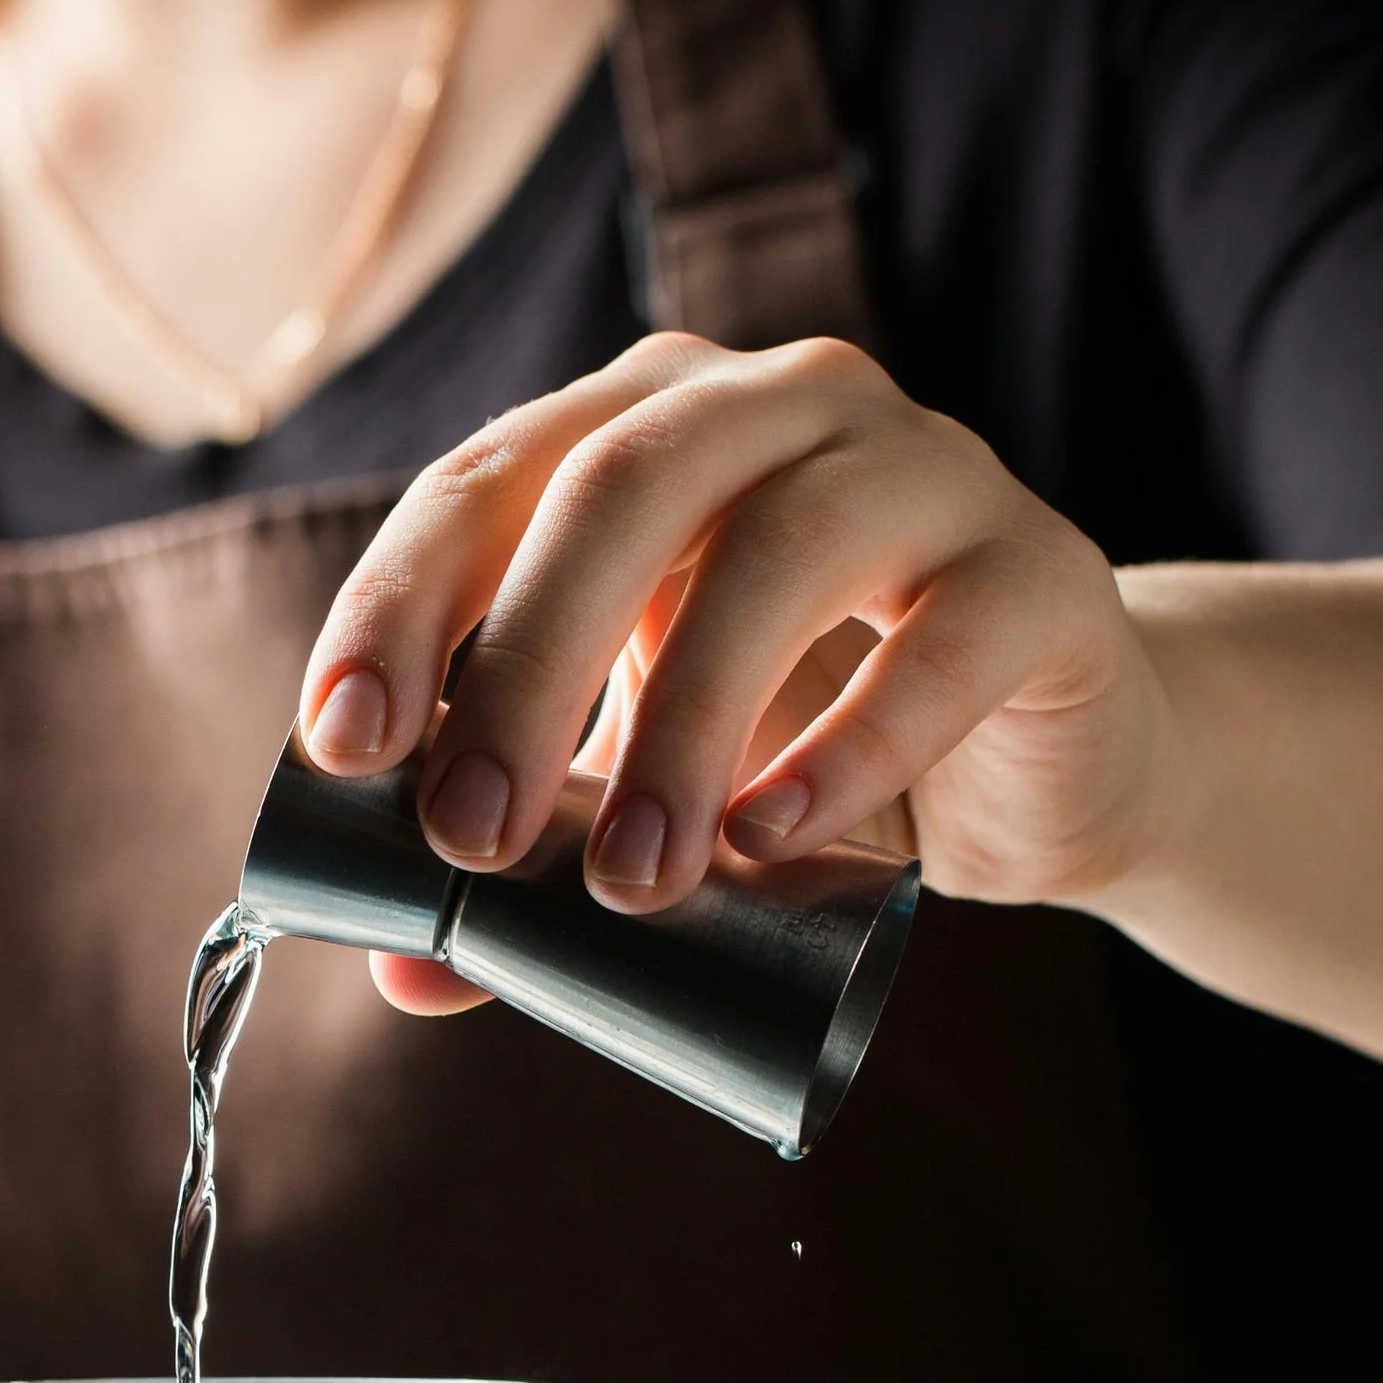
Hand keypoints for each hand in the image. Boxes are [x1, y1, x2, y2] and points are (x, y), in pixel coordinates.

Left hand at [296, 331, 1174, 1010]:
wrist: (1036, 762)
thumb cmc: (802, 743)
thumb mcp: (642, 790)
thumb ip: (529, 864)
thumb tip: (406, 979)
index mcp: (642, 427)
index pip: (486, 481)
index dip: (400, 606)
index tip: (344, 748)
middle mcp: (775, 404)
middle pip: (618, 489)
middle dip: (523, 669)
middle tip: (467, 838)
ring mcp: (921, 467)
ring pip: (780, 550)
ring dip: (681, 724)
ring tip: (628, 882)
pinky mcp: (1038, 572)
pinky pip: (943, 641)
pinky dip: (851, 746)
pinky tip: (773, 841)